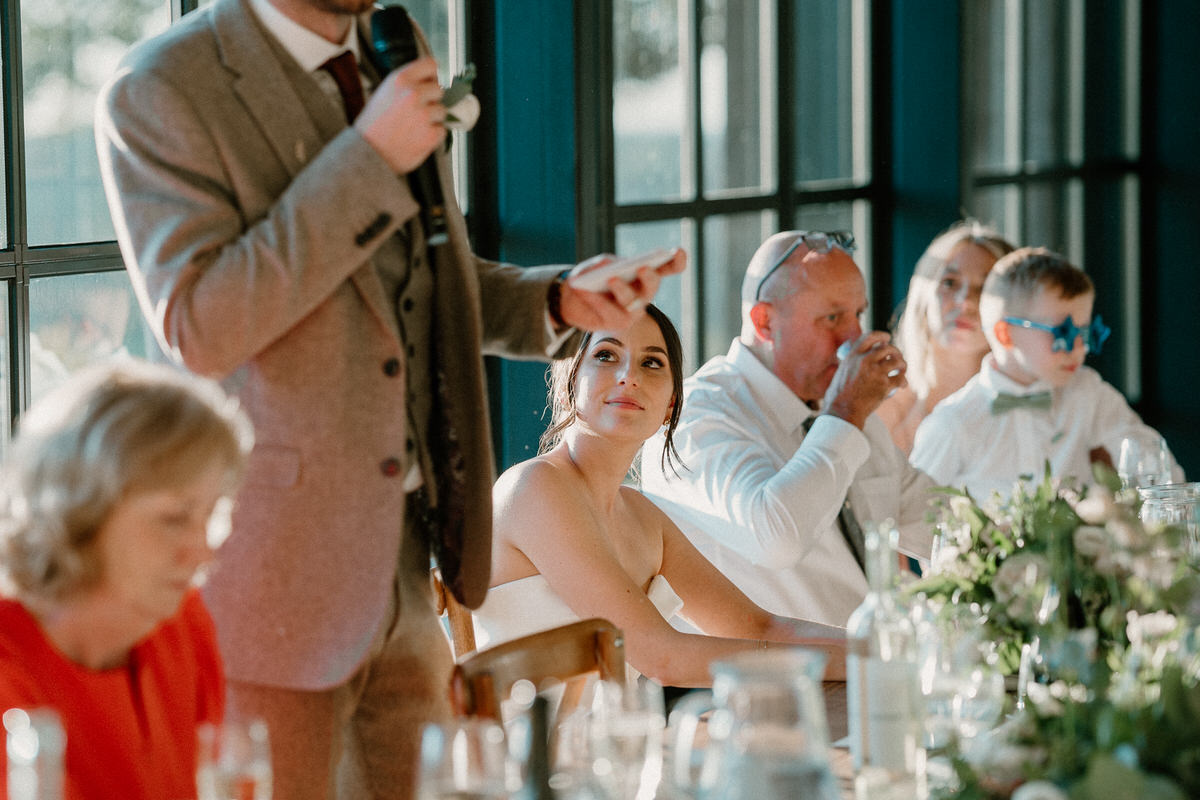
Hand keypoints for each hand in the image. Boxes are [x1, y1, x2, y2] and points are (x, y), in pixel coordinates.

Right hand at [355, 57, 446, 173]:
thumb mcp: (385, 92)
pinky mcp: (431, 134)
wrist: (368, 153)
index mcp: (401, 79)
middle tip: (417, 111)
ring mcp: (424, 114)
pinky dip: (433, 135)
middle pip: (439, 89)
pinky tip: (417, 137)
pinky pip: (442, 130)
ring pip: (442, 111)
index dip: (432, 75)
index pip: (431, 65)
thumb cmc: (374, 125)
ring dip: (432, 119)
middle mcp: (413, 93)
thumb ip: (407, 84)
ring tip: (414, 126)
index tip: (430, 83)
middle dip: (431, 100)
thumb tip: (429, 81)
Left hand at [556, 248, 686, 330]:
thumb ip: (602, 265)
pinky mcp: (618, 324)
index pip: (666, 268)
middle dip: (649, 278)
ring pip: (633, 303)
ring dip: (623, 290)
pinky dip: (598, 301)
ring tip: (611, 279)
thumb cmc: (590, 278)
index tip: (679, 252)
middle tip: (642, 268)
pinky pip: (611, 313)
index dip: (676, 262)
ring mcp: (632, 311)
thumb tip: (610, 269)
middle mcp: (642, 293)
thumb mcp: (594, 265)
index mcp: (643, 274)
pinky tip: (587, 292)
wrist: (571, 299)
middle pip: (652, 287)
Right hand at [821, 331, 906, 428]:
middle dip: (895, 352)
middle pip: (887, 348)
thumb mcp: (840, 373)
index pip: (870, 337)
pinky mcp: (884, 384)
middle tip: (897, 358)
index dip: (881, 336)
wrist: (843, 411)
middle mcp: (865, 360)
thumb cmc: (838, 396)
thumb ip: (849, 365)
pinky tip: (903, 385)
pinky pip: (900, 378)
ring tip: (902, 370)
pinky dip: (903, 381)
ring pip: (897, 362)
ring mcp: (876, 372)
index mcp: (853, 356)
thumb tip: (854, 361)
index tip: (887, 338)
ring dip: (902, 365)